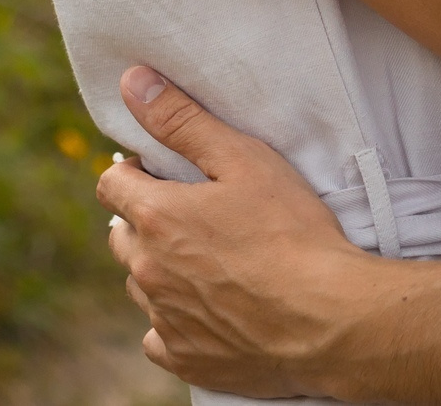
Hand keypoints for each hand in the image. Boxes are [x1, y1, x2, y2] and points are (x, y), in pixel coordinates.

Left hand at [96, 65, 376, 398]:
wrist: (328, 317)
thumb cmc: (292, 231)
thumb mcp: (244, 159)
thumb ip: (183, 121)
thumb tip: (133, 82)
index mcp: (157, 218)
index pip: (112, 185)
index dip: (133, 172)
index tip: (160, 171)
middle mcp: (149, 271)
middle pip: (121, 237)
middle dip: (143, 219)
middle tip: (189, 213)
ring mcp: (164, 319)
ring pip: (140, 285)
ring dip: (158, 269)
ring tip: (204, 260)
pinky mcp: (185, 357)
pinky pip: (158, 337)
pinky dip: (172, 322)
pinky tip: (203, 310)